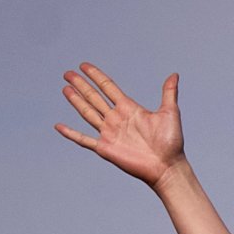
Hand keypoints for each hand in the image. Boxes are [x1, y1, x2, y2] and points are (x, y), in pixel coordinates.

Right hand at [54, 65, 186, 187]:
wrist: (167, 167)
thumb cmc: (171, 142)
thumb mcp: (170, 113)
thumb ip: (168, 93)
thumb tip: (174, 74)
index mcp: (129, 109)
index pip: (108, 88)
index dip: (96, 76)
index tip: (84, 66)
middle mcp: (116, 119)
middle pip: (94, 97)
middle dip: (81, 85)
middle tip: (68, 73)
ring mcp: (109, 133)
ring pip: (87, 113)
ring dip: (76, 101)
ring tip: (65, 89)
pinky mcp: (105, 148)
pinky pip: (83, 139)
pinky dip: (71, 133)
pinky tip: (59, 126)